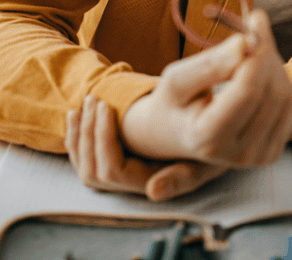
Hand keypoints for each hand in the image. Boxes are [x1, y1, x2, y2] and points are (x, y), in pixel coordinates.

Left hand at [65, 96, 228, 200]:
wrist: (217, 133)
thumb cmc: (214, 142)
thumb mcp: (206, 157)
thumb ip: (184, 176)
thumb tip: (152, 192)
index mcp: (150, 182)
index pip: (112, 170)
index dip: (102, 139)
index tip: (107, 106)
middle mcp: (132, 185)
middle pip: (93, 170)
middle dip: (89, 132)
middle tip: (94, 99)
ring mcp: (123, 176)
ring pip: (85, 167)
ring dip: (80, 134)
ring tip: (85, 104)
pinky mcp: (118, 160)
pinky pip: (84, 159)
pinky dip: (75, 138)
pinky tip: (75, 115)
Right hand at [120, 9, 291, 168]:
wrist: (178, 132)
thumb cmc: (176, 101)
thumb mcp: (178, 78)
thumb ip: (210, 63)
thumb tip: (245, 43)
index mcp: (206, 139)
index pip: (248, 90)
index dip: (257, 52)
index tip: (255, 19)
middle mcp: (235, 155)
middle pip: (269, 91)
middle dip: (264, 51)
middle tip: (253, 24)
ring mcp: (257, 158)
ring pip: (284, 96)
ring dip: (272, 62)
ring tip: (251, 50)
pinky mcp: (272, 153)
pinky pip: (289, 106)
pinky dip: (279, 79)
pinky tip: (259, 71)